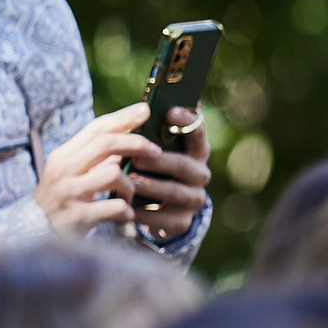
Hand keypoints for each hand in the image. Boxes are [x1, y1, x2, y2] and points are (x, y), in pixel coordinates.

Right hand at [35, 103, 164, 235]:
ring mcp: (68, 193)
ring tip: (127, 197)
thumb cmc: (60, 200)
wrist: (33, 233)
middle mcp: (62, 171)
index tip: (145, 110)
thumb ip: (94, 157)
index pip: (95, 129)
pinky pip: (114, 207)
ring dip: (129, 186)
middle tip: (156, 152)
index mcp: (62, 156)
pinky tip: (123, 216)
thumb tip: (127, 138)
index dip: (122, 117)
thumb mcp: (70, 173)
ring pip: (113, 173)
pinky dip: (125, 211)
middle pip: (105, 144)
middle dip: (136, 144)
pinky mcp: (76, 217)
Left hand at [127, 106, 211, 243]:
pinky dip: (145, 214)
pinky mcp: (182, 221)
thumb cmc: (147, 168)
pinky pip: (164, 219)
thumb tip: (144, 105)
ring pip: (175, 192)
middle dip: (160, 161)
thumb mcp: (148, 149)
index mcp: (194, 150)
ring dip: (152, 187)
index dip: (186, 121)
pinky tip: (127, 208)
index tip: (169, 111)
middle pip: (184, 166)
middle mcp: (199, 173)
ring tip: (130, 182)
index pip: (197, 131)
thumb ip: (147, 131)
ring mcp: (193, 199)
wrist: (149, 207)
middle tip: (137, 156)